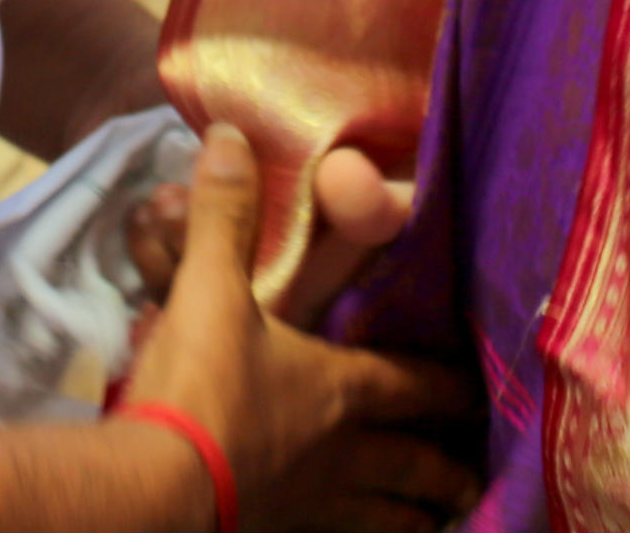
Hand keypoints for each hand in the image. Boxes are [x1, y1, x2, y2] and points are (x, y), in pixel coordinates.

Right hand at [124, 128, 476, 530]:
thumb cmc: (197, 389)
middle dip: (446, 466)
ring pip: (386, 515)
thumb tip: (232, 135)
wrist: (152, 489)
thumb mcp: (209, 291)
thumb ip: (225, 216)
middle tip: (474, 473)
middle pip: (413, 464)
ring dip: (415, 512)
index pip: (413, 383)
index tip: (477, 386)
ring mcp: (313, 507)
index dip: (448, 383)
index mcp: (339, 390)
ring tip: (437, 516)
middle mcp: (342, 453)